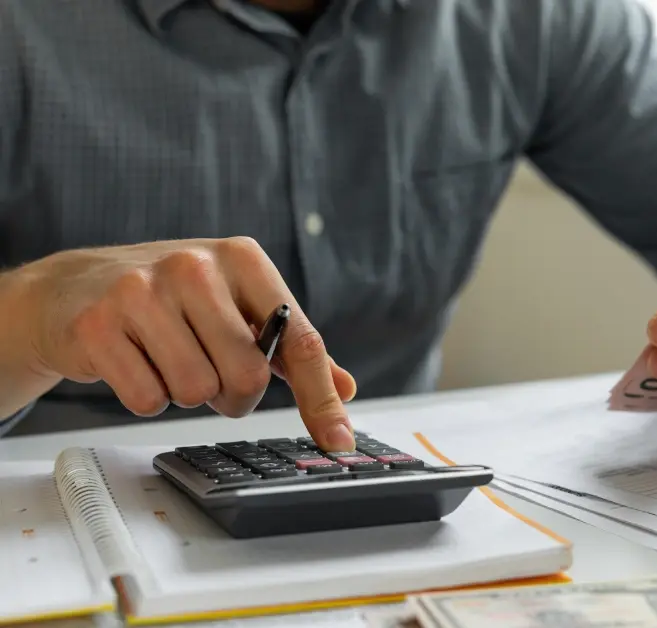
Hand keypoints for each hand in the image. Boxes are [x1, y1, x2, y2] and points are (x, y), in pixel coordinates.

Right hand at [12, 237, 356, 449]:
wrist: (71, 287)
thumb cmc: (169, 299)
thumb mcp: (236, 305)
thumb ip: (290, 348)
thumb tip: (344, 388)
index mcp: (243, 260)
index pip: (299, 341)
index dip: (321, 398)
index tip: (338, 442)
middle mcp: (195, 266)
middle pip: (247, 376)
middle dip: (233, 394)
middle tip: (210, 373)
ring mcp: (142, 292)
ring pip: (197, 391)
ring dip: (187, 394)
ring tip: (167, 359)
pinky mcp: (98, 325)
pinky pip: (147, 399)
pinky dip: (146, 397)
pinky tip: (135, 363)